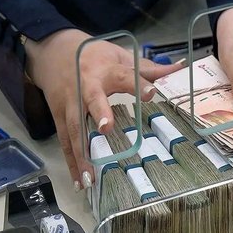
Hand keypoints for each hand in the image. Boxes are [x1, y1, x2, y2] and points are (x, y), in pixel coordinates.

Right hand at [25, 29, 182, 190]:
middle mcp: (86, 86)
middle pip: (92, 99)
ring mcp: (70, 103)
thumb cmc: (94, 55)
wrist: (53, 51)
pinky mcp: (60, 116)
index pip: (125, 75)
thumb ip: (148, 68)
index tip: (152, 93)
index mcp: (107, 70)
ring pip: (75, 128)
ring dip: (82, 152)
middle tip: (107, 128)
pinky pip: (66, 141)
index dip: (138, 83)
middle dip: (99, 112)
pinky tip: (80, 182)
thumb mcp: (120, 55)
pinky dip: (72, 162)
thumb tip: (179, 68)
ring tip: (91, 176)